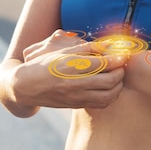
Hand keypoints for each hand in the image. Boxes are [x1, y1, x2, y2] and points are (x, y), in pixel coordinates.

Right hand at [13, 30, 127, 108]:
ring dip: (118, 86)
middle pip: (109, 81)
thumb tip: (108, 44)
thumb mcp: (63, 52)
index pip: (102, 63)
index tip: (124, 55)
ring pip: (108, 96)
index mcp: (71, 66)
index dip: (118, 59)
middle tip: (121, 66)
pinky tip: (110, 87)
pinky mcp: (77, 105)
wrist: (26, 87)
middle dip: (120, 73)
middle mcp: (75, 83)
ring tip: (117, 76)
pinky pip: (101, 103)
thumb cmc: (45, 65)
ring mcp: (76, 97)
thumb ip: (86, 48)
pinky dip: (110, 96)